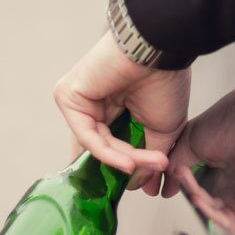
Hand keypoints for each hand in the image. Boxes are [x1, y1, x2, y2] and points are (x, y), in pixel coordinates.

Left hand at [54, 31, 190, 191]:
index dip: (127, 169)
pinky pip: (86, 136)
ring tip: (152, 166)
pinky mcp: (68, 97)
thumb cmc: (166, 81)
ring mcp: (79, 101)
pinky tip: (129, 163)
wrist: (161, 50)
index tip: (149, 185)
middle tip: (151, 178)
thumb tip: (145, 184)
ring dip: (126, 160)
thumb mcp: (163, 129)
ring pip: (98, 145)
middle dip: (128, 167)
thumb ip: (148, 159)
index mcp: (114, 109)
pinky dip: (108, 153)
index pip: (109, 148)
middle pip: (102, 150)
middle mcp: (94, 105)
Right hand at [163, 88, 234, 234]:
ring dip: (204, 210)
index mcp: (226, 171)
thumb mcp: (193, 141)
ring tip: (194, 194)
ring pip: (224, 219)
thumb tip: (167, 188)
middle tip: (183, 177)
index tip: (175, 174)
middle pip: (212, 206)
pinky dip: (221, 221)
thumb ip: (177, 165)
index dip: (188, 188)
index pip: (205, 192)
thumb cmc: (234, 121)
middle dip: (194, 197)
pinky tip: (206, 204)